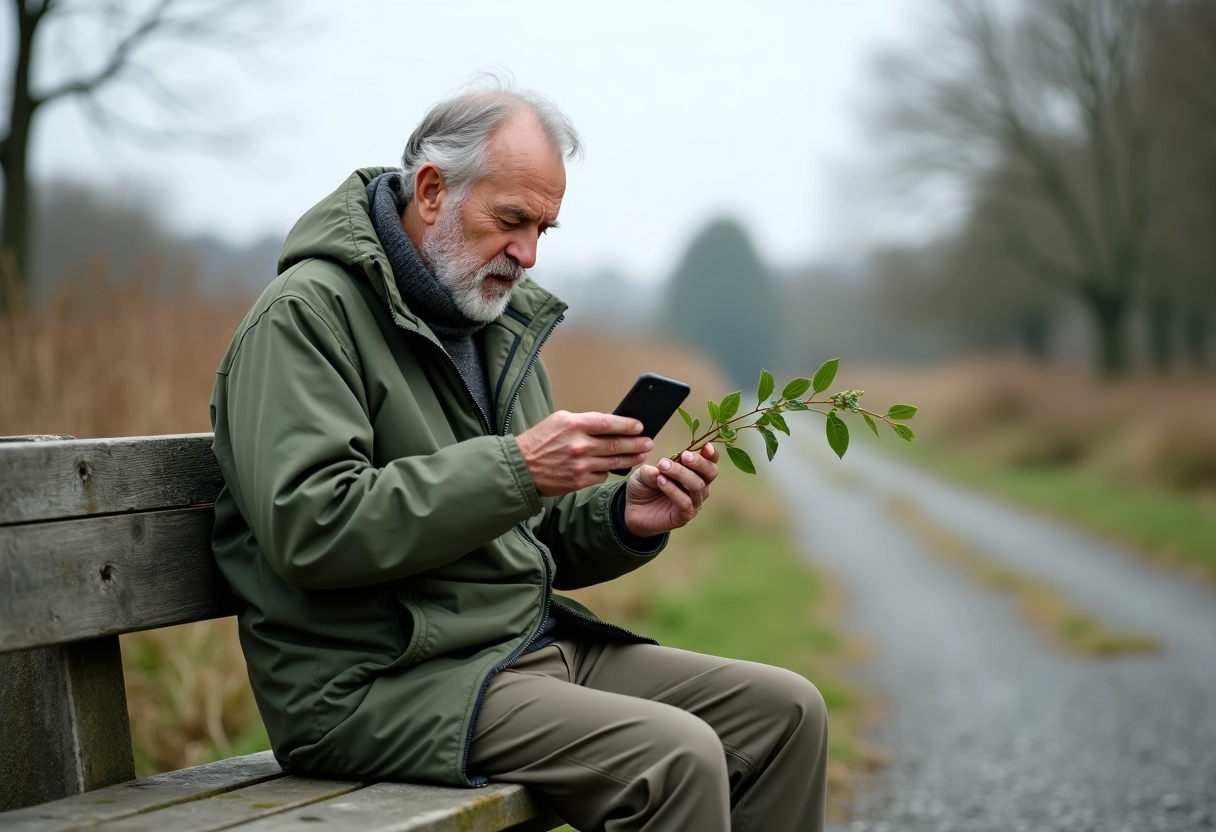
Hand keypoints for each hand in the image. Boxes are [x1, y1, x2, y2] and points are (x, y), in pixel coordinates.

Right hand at [516, 411, 653, 496]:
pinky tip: (614, 467)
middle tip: (648, 442)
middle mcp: (578, 445)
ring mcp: (580, 465)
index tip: (640, 426)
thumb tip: (611, 425)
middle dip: (636, 443)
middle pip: (616, 444)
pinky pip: (602, 475)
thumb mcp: (559, 421)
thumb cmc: (539, 441)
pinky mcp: (579, 481)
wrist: (521, 467)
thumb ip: (584, 422)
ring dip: (631, 458)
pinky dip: (609, 471)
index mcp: (573, 425)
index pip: (608, 423)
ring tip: (641, 455)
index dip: (627, 425)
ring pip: (614, 462)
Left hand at [623, 443, 718, 536]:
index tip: (706, 446)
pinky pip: (686, 503)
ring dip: (681, 474)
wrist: (632, 510)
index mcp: (693, 472)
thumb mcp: (644, 473)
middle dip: (700, 463)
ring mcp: (694, 502)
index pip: (709, 462)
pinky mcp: (685, 516)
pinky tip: (661, 481)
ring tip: (663, 467)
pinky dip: (674, 490)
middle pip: (710, 473)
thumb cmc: (644, 487)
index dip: (711, 454)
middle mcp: (698, 487)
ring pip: (698, 486)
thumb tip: (663, 465)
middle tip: (684, 456)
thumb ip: (654, 468)